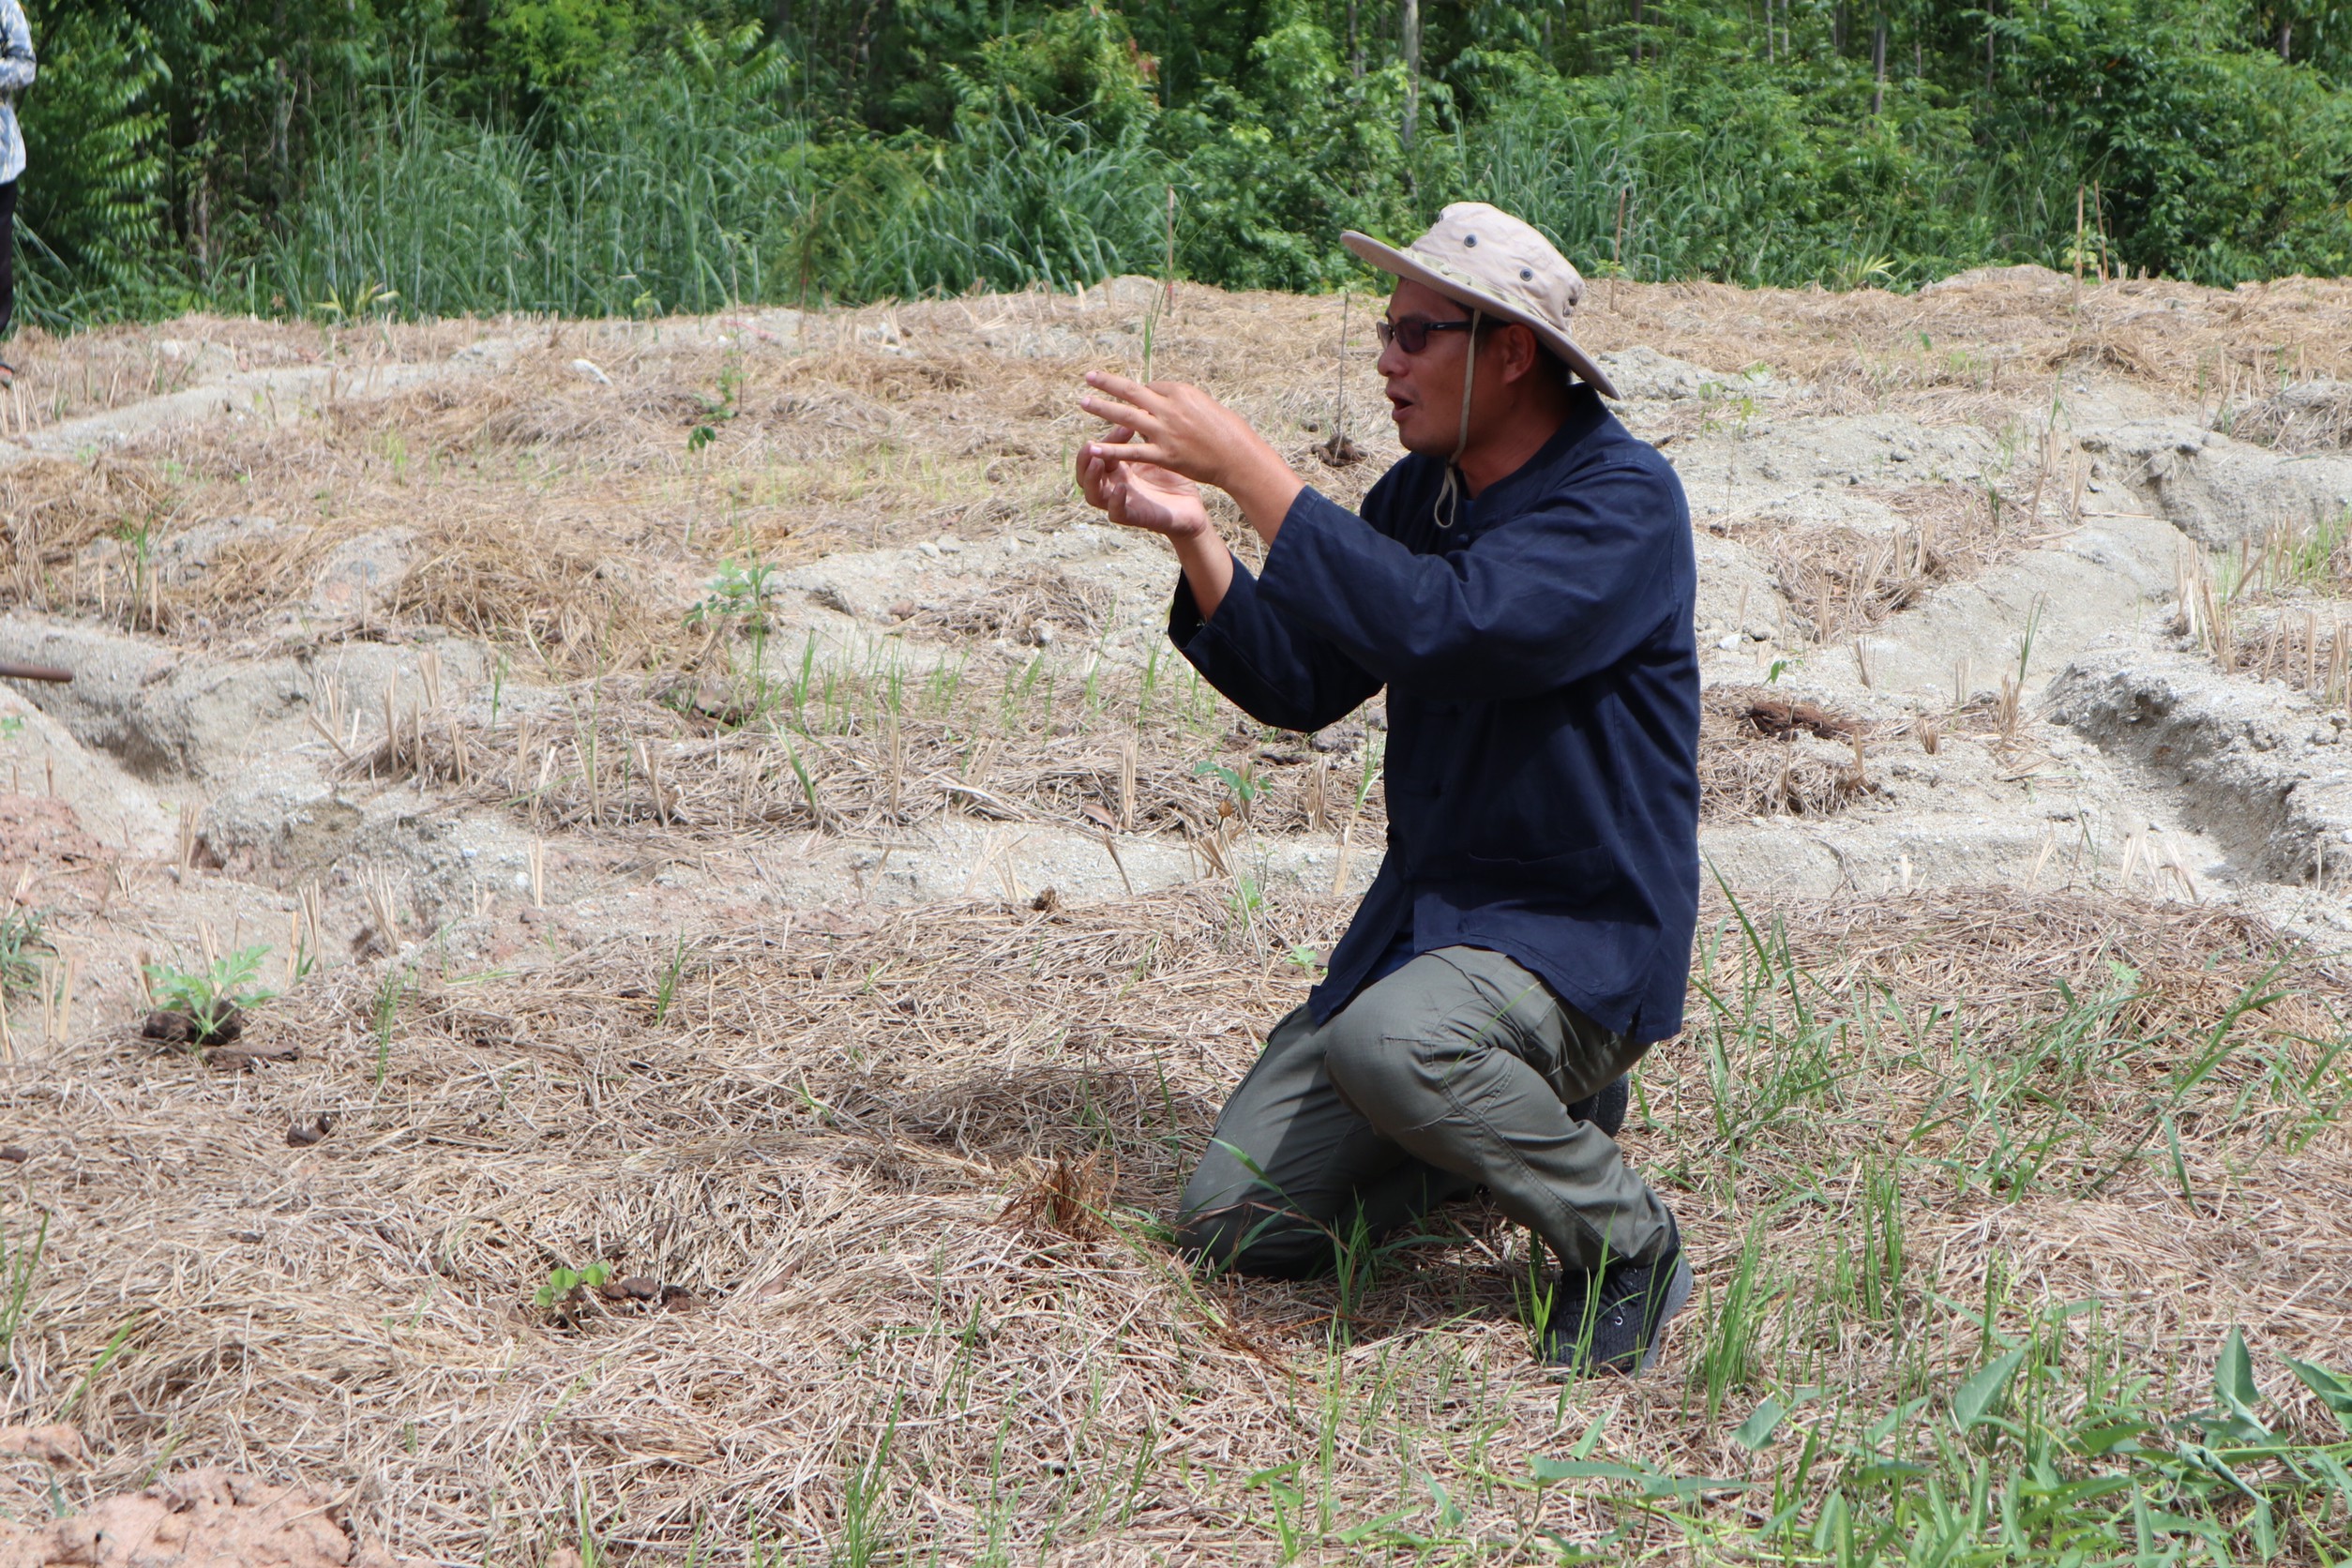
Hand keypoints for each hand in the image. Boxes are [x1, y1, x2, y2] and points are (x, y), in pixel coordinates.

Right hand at [1075, 425, 1212, 539]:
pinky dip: (1115, 501)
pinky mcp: (1133, 517)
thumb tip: (1145, 402)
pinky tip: (1120, 488)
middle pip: (1086, 470)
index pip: (1100, 449)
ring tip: (1096, 462)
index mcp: (1118, 466)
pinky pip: (1115, 513)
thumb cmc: (1175, 477)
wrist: (1192, 507)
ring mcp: (1121, 501)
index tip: (1124, 424)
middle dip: (1084, 456)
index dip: (1109, 436)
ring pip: (1091, 493)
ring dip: (1092, 477)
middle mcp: (1113, 483)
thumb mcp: (1160, 451)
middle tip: (1089, 444)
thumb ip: (1148, 432)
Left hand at [1076, 373, 1305, 543]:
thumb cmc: (1226, 431)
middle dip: (1108, 383)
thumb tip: (1160, 398)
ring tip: (1083, 401)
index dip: (1142, 393)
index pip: (1151, 387)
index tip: (1136, 397)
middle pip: (1132, 392)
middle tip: (1089, 377)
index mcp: (1181, 392)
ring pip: (1126, 416)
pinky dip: (1111, 449)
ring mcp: (1165, 431)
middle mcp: (1170, 408)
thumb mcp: (1204, 405)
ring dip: (1102, 407)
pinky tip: (1094, 446)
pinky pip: (1132, 451)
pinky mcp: (1164, 455)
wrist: (1237, 456)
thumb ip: (1179, 401)